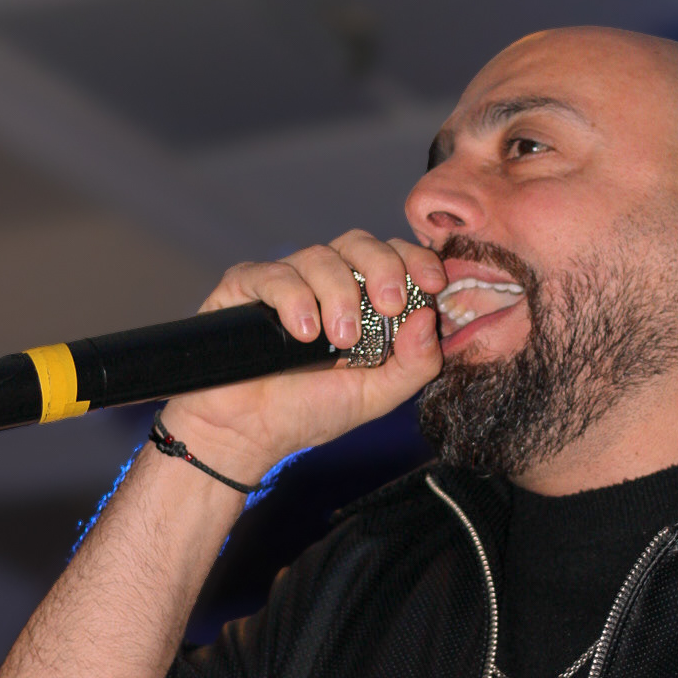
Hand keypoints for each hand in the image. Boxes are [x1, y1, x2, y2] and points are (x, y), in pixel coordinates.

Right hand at [159, 230, 445, 482]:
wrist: (247, 434)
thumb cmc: (309, 410)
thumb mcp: (376, 395)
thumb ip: (414, 364)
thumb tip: (429, 318)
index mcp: (362, 299)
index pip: (395, 257)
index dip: (416, 259)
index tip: (433, 283)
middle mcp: (326, 282)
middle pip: (359, 243)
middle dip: (382, 267)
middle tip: (388, 305)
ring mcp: (285, 280)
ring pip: (319, 256)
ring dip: (338, 295)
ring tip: (338, 340)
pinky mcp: (244, 287)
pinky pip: (272, 274)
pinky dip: (294, 299)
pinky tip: (303, 334)